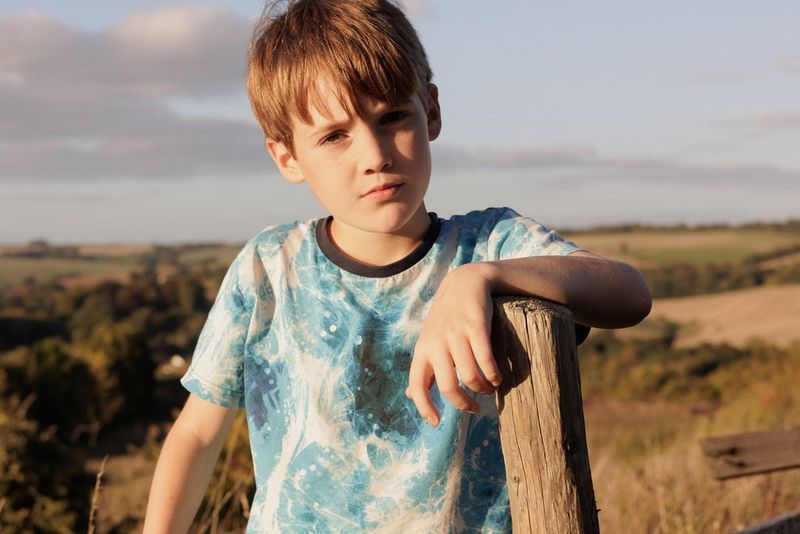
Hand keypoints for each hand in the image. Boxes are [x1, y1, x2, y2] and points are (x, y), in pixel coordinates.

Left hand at [405, 263, 501, 426]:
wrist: (465, 283)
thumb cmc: (446, 320)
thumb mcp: (429, 342)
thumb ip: (423, 369)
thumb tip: (409, 395)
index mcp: (423, 350)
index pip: (417, 384)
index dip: (424, 406)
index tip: (436, 423)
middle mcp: (437, 343)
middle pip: (448, 386)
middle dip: (463, 403)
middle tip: (474, 408)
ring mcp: (456, 334)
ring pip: (469, 375)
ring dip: (482, 389)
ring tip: (489, 389)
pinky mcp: (476, 326)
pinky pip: (485, 359)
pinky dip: (493, 374)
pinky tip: (497, 377)